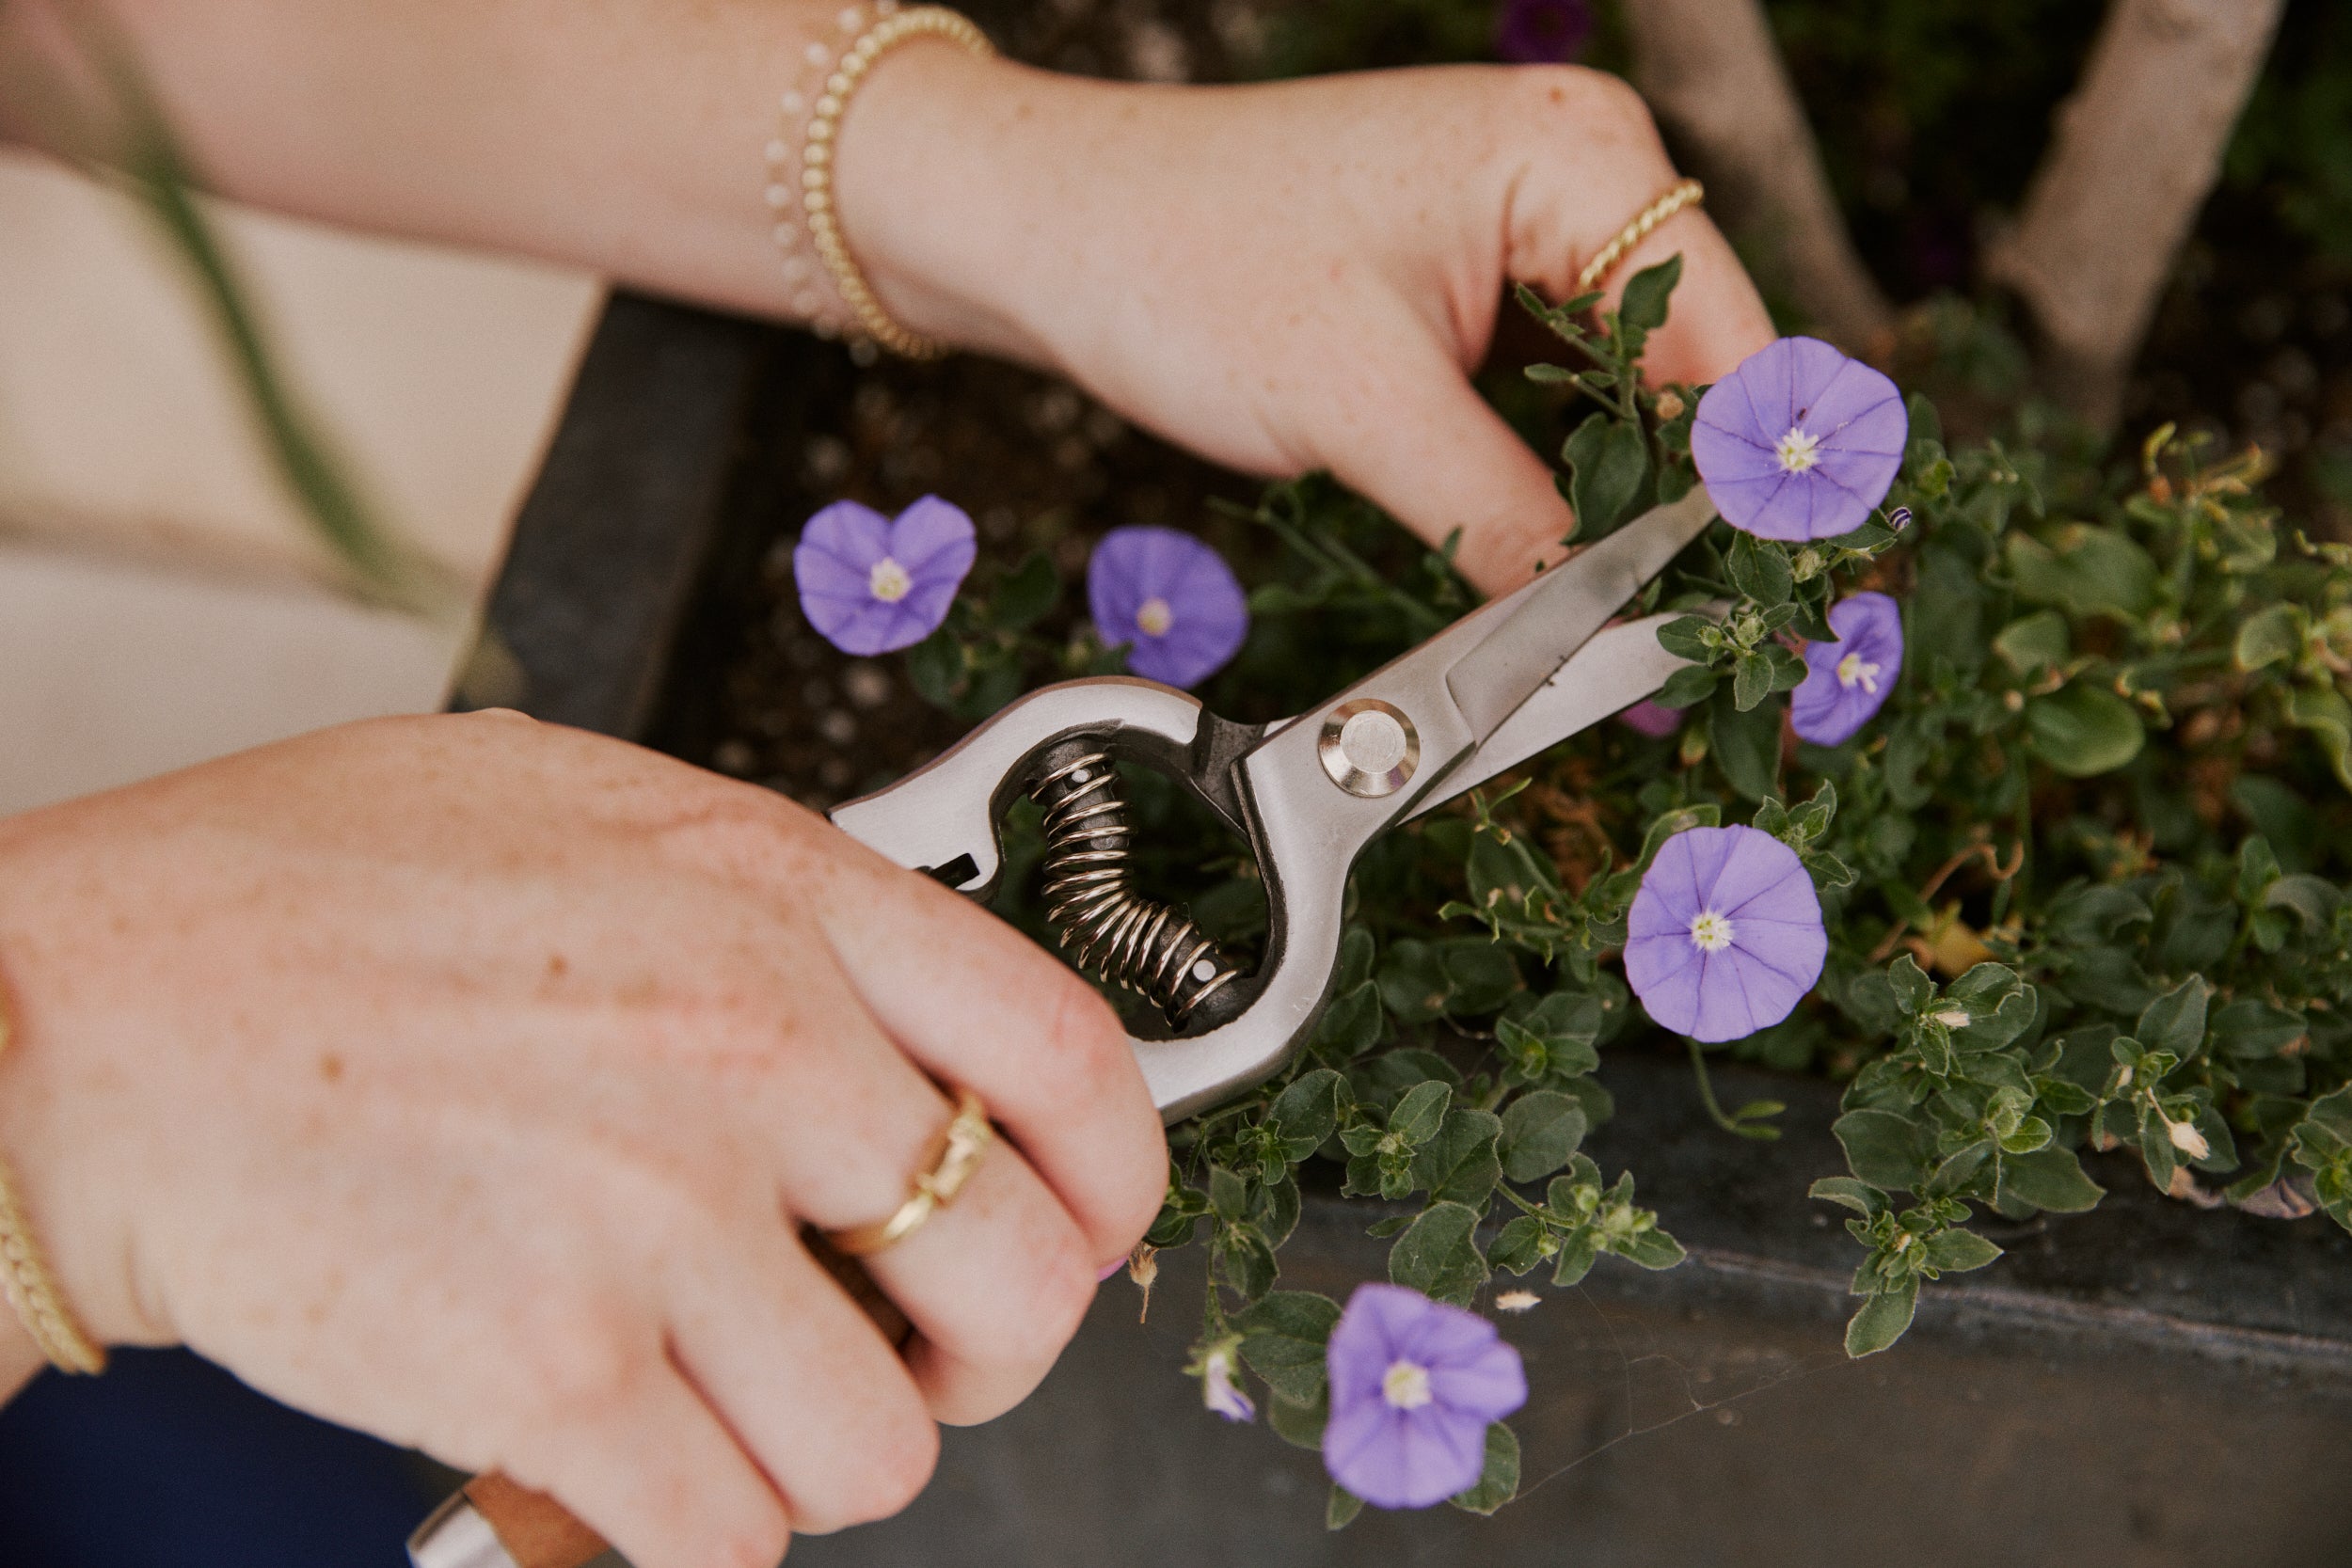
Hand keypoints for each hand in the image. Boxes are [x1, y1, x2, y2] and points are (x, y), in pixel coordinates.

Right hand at [0, 712, 1162, 1567]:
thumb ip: (767, 904)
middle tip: (882, 1348)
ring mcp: (663, 1211)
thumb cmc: (295, 901)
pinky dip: (685, 1534)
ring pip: (879, 1447)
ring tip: (703, 1395)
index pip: (1072, 1059)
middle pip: (1023, 1285)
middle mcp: (756, 1046)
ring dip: (802, 1453)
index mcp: (782, 894)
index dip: (1114, 1182)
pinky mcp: (552, 1368)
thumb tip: (891, 1014)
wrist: (70, 1018)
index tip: (1078, 1230)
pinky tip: (610, 1464)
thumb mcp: (577, 809)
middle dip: (969, 1357)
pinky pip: (728, 1536)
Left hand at [848, 57, 1775, 592]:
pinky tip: (1571, 559)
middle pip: (1698, 370)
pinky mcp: (1479, 277)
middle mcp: (1578, 171)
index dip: (1746, 497)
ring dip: (1634, 504)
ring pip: (1632, 393)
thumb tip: (1620, 629)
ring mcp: (1531, 224)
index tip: (1753, 620)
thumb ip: (1511, 520)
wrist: (1046, 230)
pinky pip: (1562, 390)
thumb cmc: (1177, 266)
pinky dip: (1567, 475)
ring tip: (1643, 627)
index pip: (1729, 346)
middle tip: (1703, 654)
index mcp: (1576, 155)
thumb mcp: (1359, 409)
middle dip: (1696, 513)